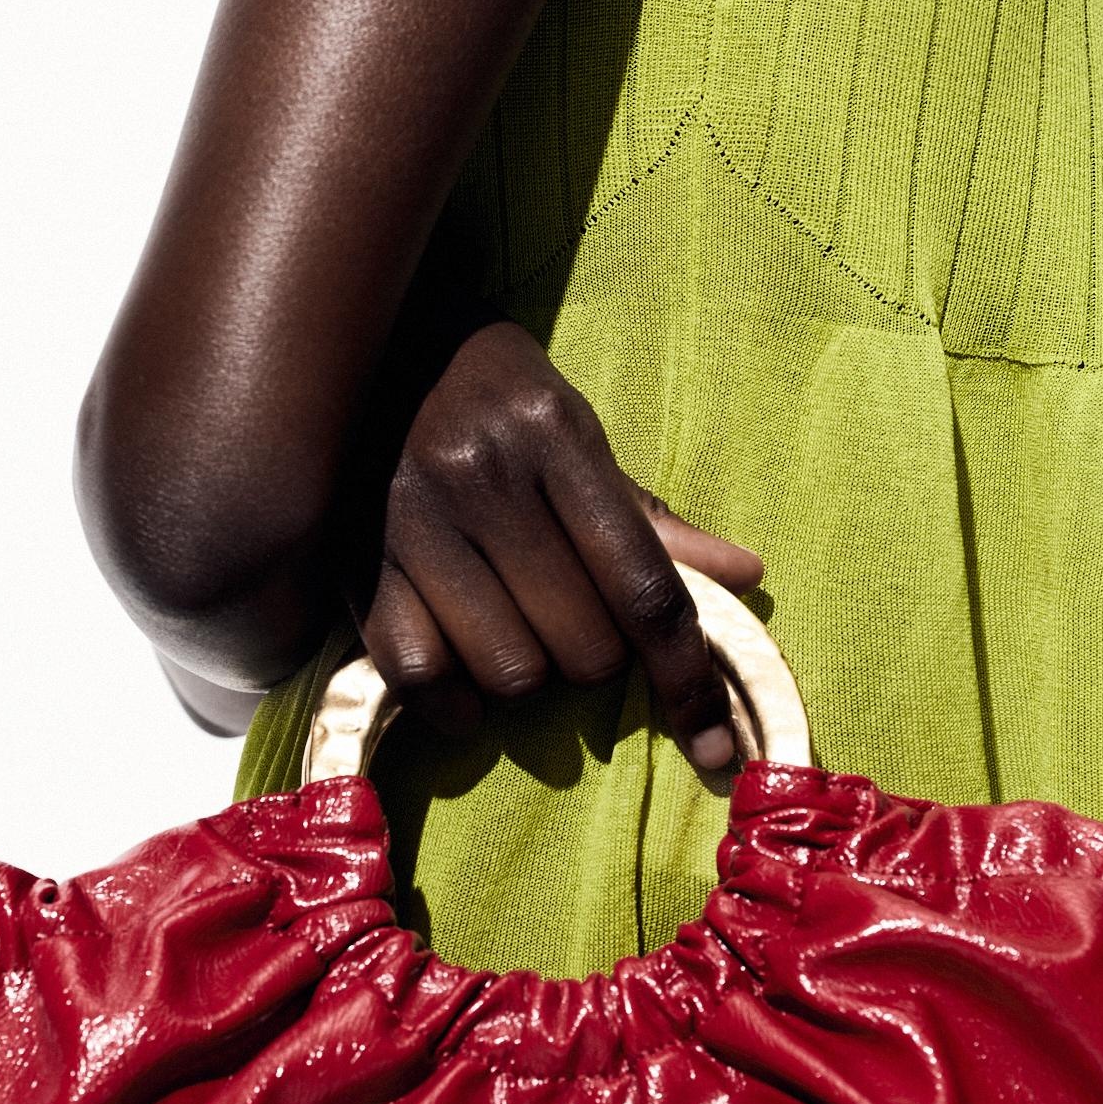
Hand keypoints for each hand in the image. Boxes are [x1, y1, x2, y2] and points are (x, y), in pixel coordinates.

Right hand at [361, 323, 763, 766]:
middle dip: (597, 660)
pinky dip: (455, 703)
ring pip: (511, 671)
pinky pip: (419, 675)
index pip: (644, 588)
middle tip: (573, 620)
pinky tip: (465, 681)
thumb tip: (747, 576)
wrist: (372, 353)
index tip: (716, 750)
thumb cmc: (498, 404)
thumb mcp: (580, 437)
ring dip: (530, 676)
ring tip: (516, 631)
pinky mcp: (356, 562)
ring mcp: (412, 521)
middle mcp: (482, 477)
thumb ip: (652, 519)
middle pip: (583, 647)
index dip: (688, 679)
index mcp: (555, 439)